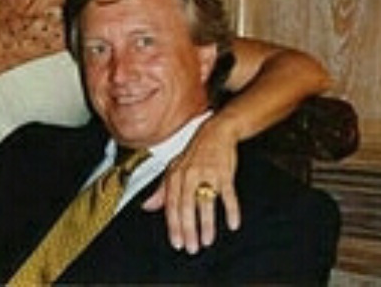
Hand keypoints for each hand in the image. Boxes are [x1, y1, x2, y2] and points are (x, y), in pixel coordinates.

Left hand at [142, 119, 240, 253]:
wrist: (216, 132)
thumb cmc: (194, 153)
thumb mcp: (174, 168)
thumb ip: (162, 190)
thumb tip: (147, 206)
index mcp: (175, 175)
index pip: (171, 204)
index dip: (173, 225)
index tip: (177, 242)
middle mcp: (188, 175)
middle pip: (186, 206)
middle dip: (188, 229)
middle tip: (191, 248)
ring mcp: (207, 173)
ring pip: (205, 202)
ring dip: (207, 224)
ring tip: (207, 241)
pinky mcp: (224, 173)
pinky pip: (228, 194)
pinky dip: (231, 209)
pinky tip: (232, 224)